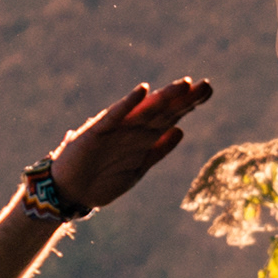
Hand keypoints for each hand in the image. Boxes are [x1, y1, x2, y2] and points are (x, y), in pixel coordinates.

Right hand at [39, 79, 214, 214]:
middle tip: (207, 85)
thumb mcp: (138, 168)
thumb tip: (181, 131)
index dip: (189, 103)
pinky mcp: (97, 132)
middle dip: (184, 98)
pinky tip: (142, 91)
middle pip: (163, 110)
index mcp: (143, 137)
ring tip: (183, 85)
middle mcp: (132, 128)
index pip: (171, 115)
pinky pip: (115, 116)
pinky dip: (128, 104)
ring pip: (144, 110)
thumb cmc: (103, 179)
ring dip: (164, 97)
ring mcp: (116, 129)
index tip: (208, 90)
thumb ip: (158, 150)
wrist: (69, 192)